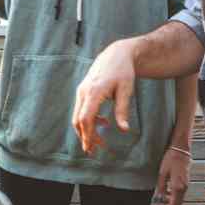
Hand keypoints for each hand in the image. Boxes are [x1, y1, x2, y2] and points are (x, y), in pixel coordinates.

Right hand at [72, 38, 136, 154]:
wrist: (116, 54)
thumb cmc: (123, 71)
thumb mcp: (126, 90)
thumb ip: (123, 110)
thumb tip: (124, 130)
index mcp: (94, 91)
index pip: (85, 118)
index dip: (87, 135)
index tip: (91, 148)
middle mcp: (84, 91)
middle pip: (78, 119)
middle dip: (85, 136)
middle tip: (95, 150)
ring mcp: (82, 90)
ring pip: (78, 115)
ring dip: (87, 130)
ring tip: (100, 141)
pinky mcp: (83, 90)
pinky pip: (82, 109)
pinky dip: (89, 120)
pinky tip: (103, 123)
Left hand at [153, 148, 190, 204]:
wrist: (181, 150)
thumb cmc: (171, 159)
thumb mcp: (162, 173)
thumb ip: (161, 187)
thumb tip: (159, 197)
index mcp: (178, 187)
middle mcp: (184, 188)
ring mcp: (186, 185)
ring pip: (178, 199)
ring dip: (169, 201)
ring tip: (159, 197)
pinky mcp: (185, 181)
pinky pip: (180, 193)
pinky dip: (172, 195)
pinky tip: (165, 190)